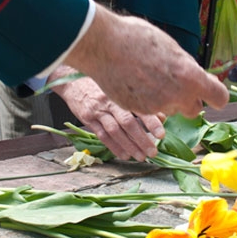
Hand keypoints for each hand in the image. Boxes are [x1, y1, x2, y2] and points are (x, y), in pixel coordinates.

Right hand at [50, 68, 164, 159]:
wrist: (74, 81)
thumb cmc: (105, 85)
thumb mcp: (122, 89)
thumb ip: (142, 103)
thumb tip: (163, 116)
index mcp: (122, 92)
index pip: (140, 108)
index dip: (151, 122)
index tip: (161, 135)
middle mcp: (110, 101)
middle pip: (128, 122)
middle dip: (141, 139)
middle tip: (153, 152)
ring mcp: (98, 110)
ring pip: (115, 131)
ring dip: (129, 145)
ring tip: (140, 156)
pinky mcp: (87, 118)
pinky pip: (101, 135)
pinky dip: (114, 146)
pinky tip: (124, 155)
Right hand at [65, 6, 228, 117]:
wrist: (103, 45)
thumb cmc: (136, 38)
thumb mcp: (171, 46)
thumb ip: (186, 66)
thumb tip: (196, 76)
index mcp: (190, 76)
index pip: (219, 97)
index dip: (216, 95)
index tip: (212, 93)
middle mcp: (177, 95)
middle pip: (194, 109)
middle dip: (189, 99)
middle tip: (177, 85)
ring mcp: (157, 105)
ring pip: (171, 109)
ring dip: (168, 100)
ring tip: (151, 79)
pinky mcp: (139, 110)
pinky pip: (151, 110)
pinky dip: (148, 101)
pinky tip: (137, 83)